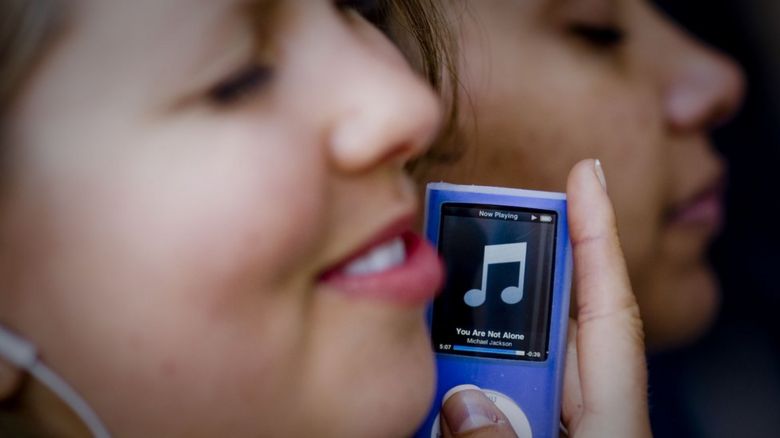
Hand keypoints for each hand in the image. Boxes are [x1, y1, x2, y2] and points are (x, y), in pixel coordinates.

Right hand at [438, 159, 650, 437]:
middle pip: (543, 331)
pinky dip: (461, 399)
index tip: (587, 174)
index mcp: (615, 415)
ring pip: (508, 371)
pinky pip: (496, 405)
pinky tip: (433, 399)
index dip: (597, 233)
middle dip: (498, 296)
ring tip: (423, 348)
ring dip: (467, 361)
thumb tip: (462, 401)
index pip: (609, 305)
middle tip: (452, 258)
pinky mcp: (532, 437)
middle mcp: (587, 413)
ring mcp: (558, 426)